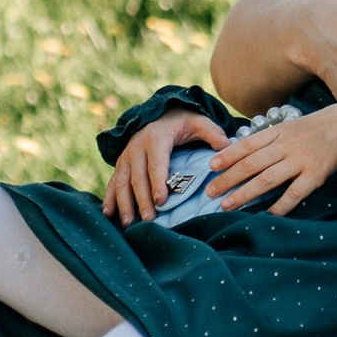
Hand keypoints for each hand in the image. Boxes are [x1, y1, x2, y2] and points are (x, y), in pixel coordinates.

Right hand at [104, 112, 218, 224]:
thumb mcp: (199, 122)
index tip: (161, 200)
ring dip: (124, 203)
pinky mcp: (121, 164)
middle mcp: (137, 146)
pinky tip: (109, 214)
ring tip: (128, 223)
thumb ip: (213, 134)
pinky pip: (113, 182)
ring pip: (122, 182)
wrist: (160, 113)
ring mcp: (126, 156)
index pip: (157, 162)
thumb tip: (227, 148)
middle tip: (149, 219)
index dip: (157, 182)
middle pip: (138, 176)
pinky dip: (110, 198)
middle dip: (142, 199)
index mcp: (157, 137)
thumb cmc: (183, 122)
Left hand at [205, 101, 336, 216]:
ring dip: (245, 194)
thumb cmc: (313, 129)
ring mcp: (300, 161)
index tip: (211, 167)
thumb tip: (239, 154)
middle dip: (228, 179)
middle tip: (211, 192)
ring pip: (267, 179)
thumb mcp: (288, 127)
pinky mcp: (315, 175)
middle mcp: (286, 146)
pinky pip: (294, 193)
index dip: (227, 156)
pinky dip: (279, 205)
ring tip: (228, 205)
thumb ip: (267, 140)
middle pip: (251, 164)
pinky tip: (266, 215)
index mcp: (277, 133)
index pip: (247, 145)